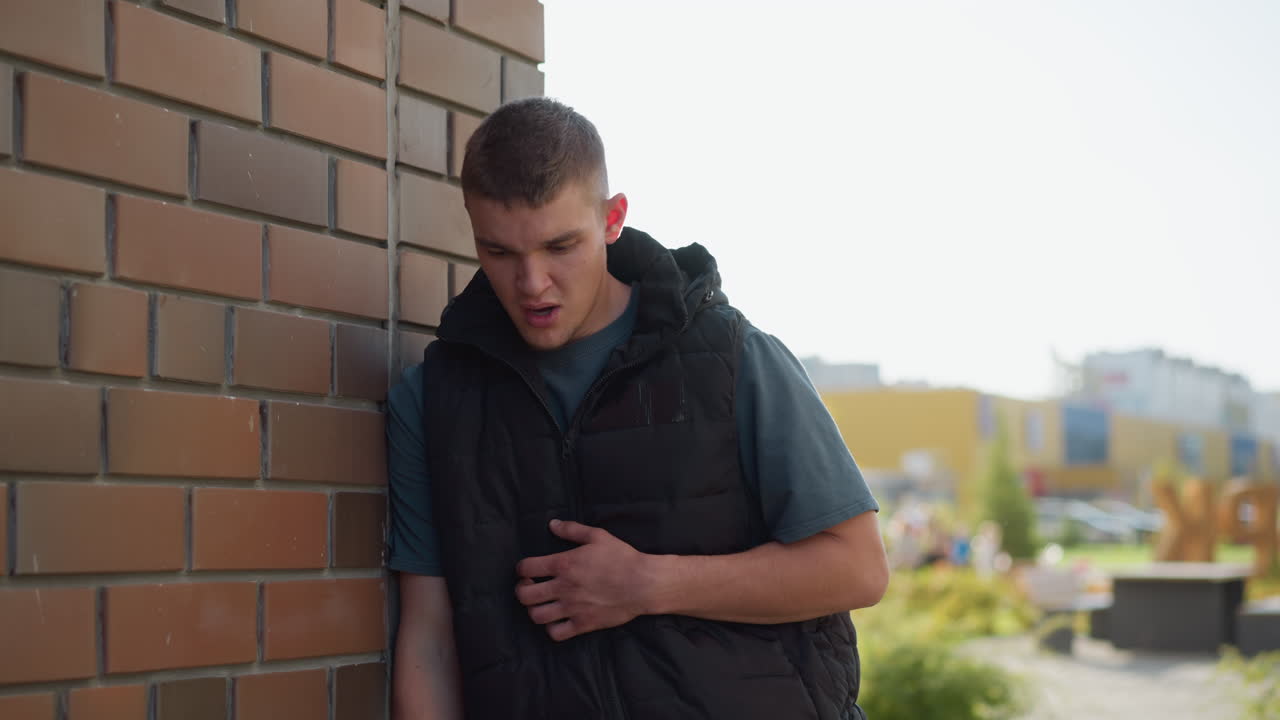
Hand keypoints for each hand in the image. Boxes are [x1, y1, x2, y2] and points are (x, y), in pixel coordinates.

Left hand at [514, 519, 656, 641]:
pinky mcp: (583, 624)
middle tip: (531, 587)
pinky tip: (557, 619)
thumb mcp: (598, 536)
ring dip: (534, 610)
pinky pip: (555, 633)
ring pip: (536, 616)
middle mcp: (563, 587)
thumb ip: (572, 530)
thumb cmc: (622, 557)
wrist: (643, 583)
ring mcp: (572, 608)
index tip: (528, 570)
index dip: (521, 569)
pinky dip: (551, 628)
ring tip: (542, 604)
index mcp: (564, 564)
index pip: (526, 568)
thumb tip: (552, 524)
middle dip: (522, 590)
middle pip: (524, 595)